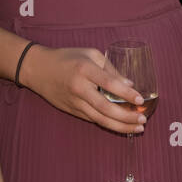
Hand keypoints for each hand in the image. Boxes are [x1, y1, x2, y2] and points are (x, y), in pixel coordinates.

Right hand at [20, 45, 146, 133]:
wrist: (38, 69)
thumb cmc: (67, 58)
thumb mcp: (90, 54)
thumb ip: (110, 69)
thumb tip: (130, 84)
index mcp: (84, 70)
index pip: (109, 84)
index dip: (126, 93)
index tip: (140, 99)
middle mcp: (79, 88)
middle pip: (105, 108)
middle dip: (126, 116)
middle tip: (143, 119)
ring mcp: (74, 103)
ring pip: (100, 119)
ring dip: (121, 126)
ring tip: (138, 127)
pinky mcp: (72, 111)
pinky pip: (93, 120)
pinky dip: (109, 124)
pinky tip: (122, 126)